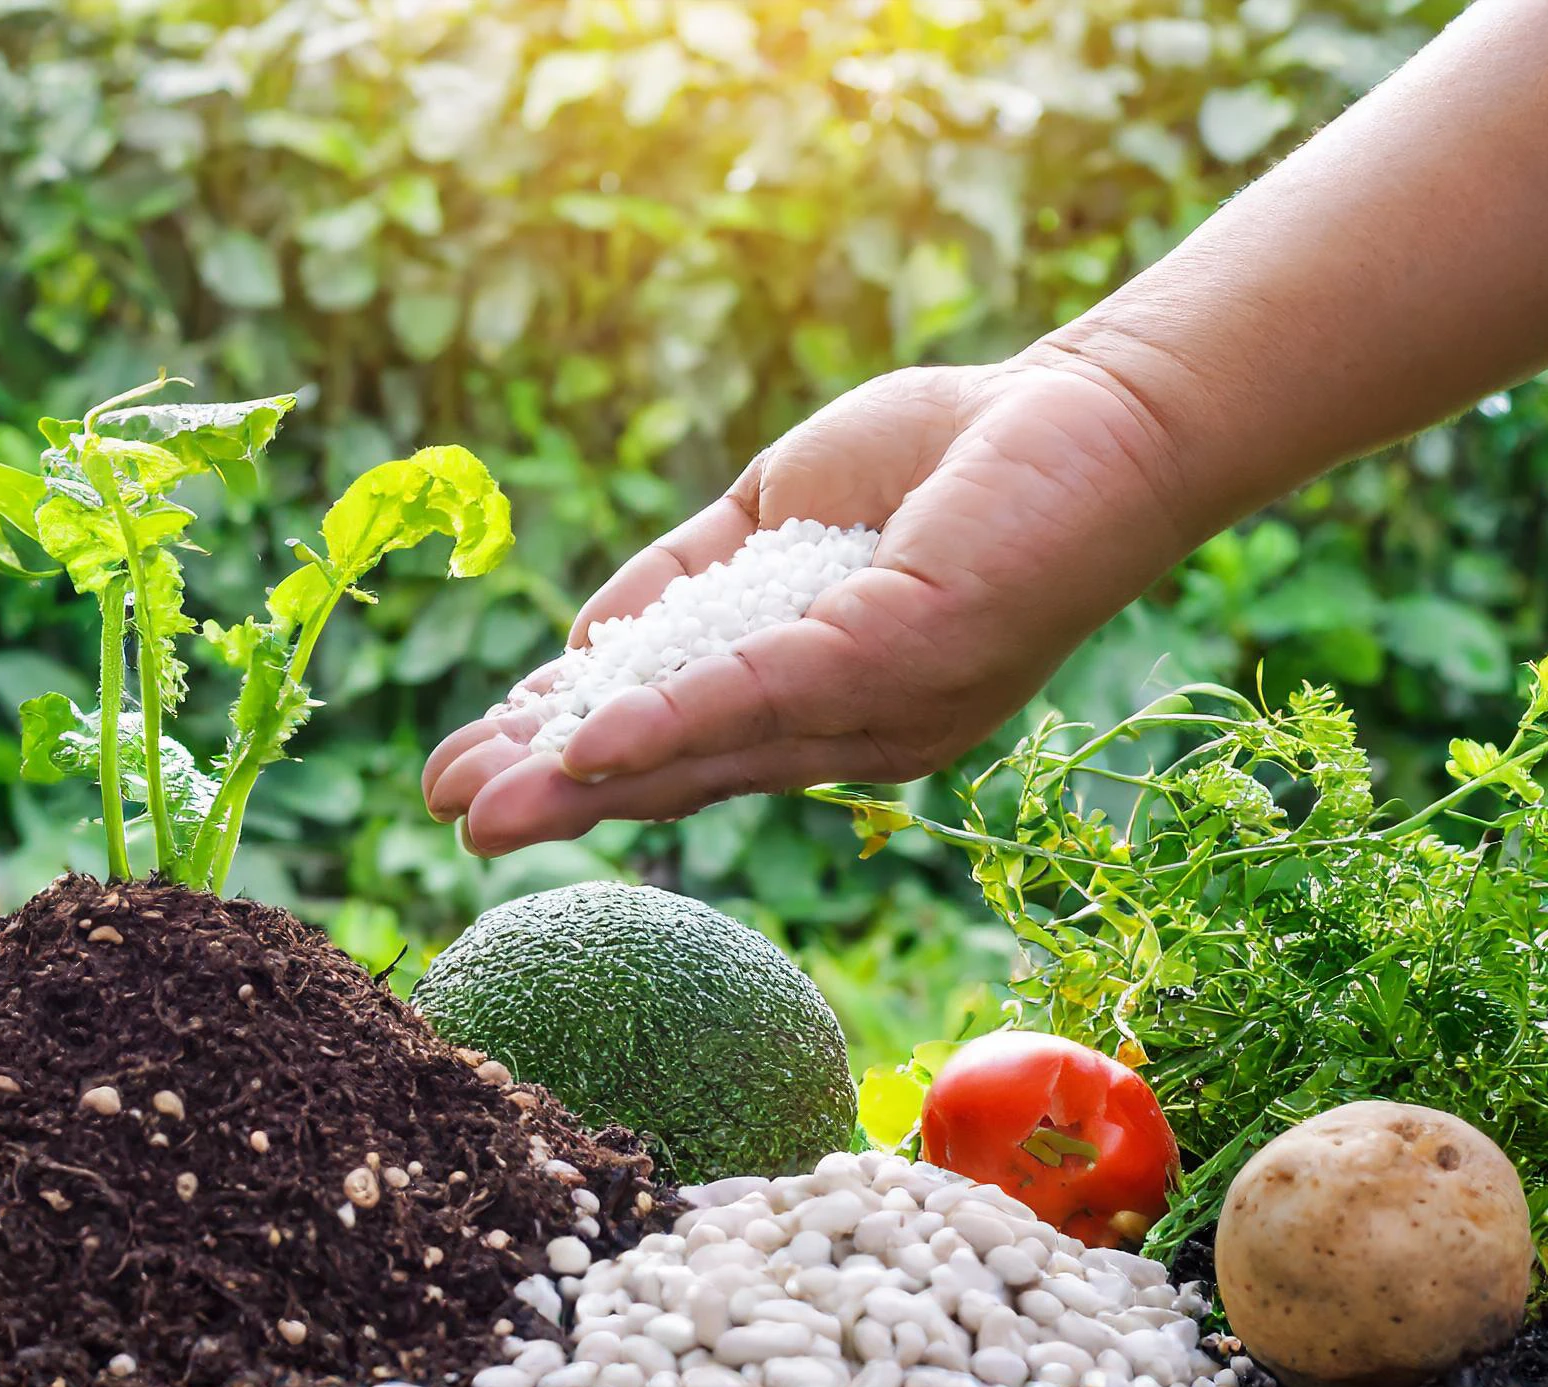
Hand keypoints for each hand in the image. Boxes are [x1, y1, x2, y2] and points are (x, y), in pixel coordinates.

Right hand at [422, 349, 1198, 855]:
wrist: (1094, 406)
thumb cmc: (951, 450)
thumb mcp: (780, 514)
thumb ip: (688, 579)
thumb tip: (584, 641)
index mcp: (822, 699)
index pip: (679, 738)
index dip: (574, 755)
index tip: (473, 775)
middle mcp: (853, 729)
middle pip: (681, 768)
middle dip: (559, 792)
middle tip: (453, 819)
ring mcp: (884, 707)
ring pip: (708, 750)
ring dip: (584, 781)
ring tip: (483, 806)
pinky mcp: (909, 656)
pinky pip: (768, 696)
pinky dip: (671, 724)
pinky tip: (589, 748)